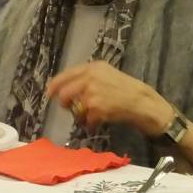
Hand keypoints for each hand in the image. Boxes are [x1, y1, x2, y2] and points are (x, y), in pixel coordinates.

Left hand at [46, 60, 171, 137]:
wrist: (142, 102)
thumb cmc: (126, 88)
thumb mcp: (107, 74)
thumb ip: (88, 77)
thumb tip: (66, 87)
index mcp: (92, 67)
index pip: (64, 76)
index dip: (54, 86)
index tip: (50, 94)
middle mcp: (90, 78)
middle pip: (63, 93)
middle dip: (65, 104)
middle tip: (71, 108)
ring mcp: (92, 94)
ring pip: (74, 109)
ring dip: (80, 115)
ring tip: (92, 115)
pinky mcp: (96, 109)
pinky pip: (85, 120)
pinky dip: (90, 124)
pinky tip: (100, 121)